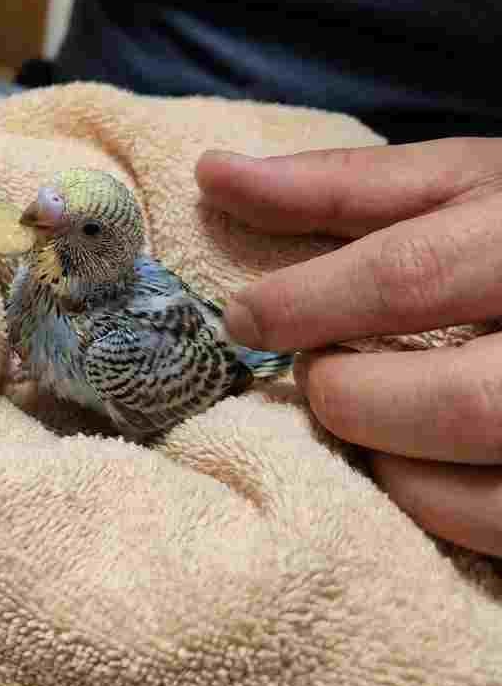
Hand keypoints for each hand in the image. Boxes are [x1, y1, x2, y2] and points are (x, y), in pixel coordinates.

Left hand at [196, 139, 501, 555]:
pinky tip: (420, 466)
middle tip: (322, 378)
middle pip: (465, 403)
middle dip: (357, 400)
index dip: (308, 304)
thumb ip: (338, 186)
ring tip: (372, 423)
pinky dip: (443, 512)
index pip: (412, 276)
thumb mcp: (461, 183)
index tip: (244, 318)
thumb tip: (211, 173)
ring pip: (494, 496)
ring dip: (397, 467)